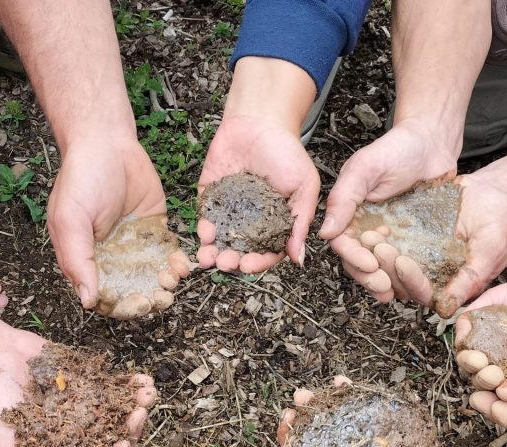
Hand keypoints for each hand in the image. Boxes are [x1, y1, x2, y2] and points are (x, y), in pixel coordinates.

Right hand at [0, 330, 156, 446]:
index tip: (121, 445)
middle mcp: (81, 440)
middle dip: (131, 431)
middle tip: (138, 413)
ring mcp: (90, 413)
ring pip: (122, 419)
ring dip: (139, 408)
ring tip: (146, 395)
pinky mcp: (94, 388)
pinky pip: (118, 391)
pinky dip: (133, 387)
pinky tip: (143, 381)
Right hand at [47, 134, 172, 309]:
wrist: (106, 142)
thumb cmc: (81, 179)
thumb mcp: (70, 221)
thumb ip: (78, 260)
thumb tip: (87, 301)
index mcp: (87, 260)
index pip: (104, 294)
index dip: (120, 305)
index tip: (137, 304)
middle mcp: (112, 256)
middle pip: (132, 288)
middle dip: (148, 296)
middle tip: (161, 297)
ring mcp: (135, 243)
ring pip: (153, 274)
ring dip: (164, 282)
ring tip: (172, 278)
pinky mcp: (156, 228)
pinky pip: (168, 252)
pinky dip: (176, 262)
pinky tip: (181, 264)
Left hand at [196, 114, 318, 272]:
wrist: (261, 120)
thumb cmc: (287, 152)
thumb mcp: (304, 188)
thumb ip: (300, 224)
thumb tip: (298, 260)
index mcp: (274, 223)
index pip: (265, 252)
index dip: (257, 263)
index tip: (249, 266)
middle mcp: (250, 221)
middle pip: (238, 250)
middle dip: (230, 261)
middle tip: (225, 263)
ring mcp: (228, 209)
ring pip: (218, 239)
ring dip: (212, 251)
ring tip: (208, 257)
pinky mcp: (209, 195)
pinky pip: (204, 216)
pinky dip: (202, 227)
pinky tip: (204, 231)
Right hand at [319, 120, 457, 302]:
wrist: (433, 142)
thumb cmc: (397, 149)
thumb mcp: (363, 169)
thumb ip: (343, 199)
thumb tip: (325, 232)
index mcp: (349, 214)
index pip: (343, 244)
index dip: (353, 258)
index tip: (369, 264)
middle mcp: (365, 227)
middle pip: (358, 262)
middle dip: (368, 277)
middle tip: (383, 286)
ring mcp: (388, 235)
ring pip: (379, 267)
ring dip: (384, 282)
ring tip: (393, 292)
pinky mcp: (410, 239)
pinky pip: (404, 262)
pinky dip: (405, 276)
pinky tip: (411, 284)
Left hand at [360, 172, 506, 315]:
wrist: (490, 193)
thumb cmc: (497, 223)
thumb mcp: (490, 251)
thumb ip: (470, 279)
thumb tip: (446, 309)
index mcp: (450, 286)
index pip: (424, 294)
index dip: (411, 281)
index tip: (402, 262)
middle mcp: (430, 276)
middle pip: (402, 282)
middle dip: (388, 266)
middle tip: (378, 247)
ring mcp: (418, 259)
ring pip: (391, 266)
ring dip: (378, 255)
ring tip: (370, 237)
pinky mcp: (409, 242)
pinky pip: (391, 244)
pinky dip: (381, 238)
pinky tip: (373, 226)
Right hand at [454, 275, 506, 407]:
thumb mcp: (499, 296)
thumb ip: (475, 311)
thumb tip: (459, 331)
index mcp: (486, 346)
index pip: (469, 361)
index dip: (469, 362)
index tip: (475, 357)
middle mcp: (501, 363)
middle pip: (484, 381)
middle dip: (484, 380)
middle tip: (492, 373)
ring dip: (504, 394)